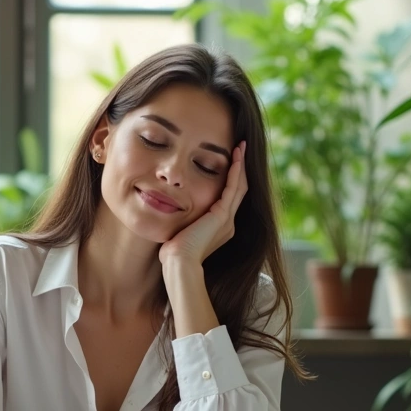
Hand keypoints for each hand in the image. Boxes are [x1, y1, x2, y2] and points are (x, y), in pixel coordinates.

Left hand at [158, 141, 246, 266]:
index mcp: (219, 227)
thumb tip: (169, 210)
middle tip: (240, 149)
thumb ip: (182, 220)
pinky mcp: (222, 215)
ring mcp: (227, 219)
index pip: (229, 197)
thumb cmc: (174, 252)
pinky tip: (236, 156)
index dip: (232, 179)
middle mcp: (227, 222)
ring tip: (241, 147)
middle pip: (239, 190)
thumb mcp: (180, 231)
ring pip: (240, 186)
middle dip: (240, 169)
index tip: (229, 162)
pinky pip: (233, 188)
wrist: (179, 263)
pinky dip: (236, 170)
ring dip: (241, 165)